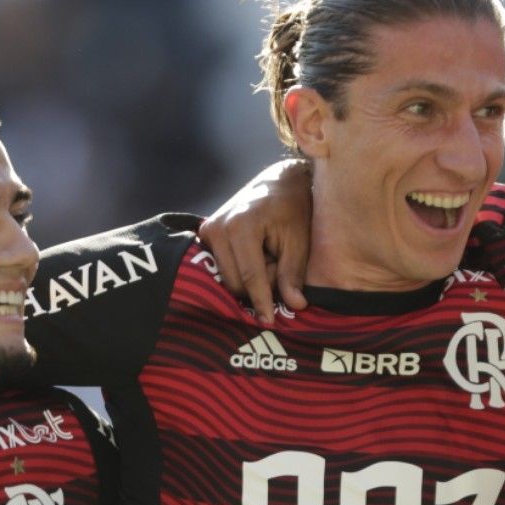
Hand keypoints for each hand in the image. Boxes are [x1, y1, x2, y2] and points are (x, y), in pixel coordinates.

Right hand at [198, 160, 311, 323]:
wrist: (278, 182)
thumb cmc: (295, 209)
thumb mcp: (299, 241)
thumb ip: (293, 274)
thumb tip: (295, 306)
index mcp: (242, 226)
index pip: (250, 276)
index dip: (261, 302)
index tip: (269, 322)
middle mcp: (218, 227)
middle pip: (235, 282)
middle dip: (259, 286)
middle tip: (279, 266)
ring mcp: (208, 229)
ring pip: (227, 277)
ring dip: (250, 277)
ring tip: (269, 257)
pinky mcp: (206, 232)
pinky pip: (221, 266)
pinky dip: (240, 268)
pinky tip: (256, 256)